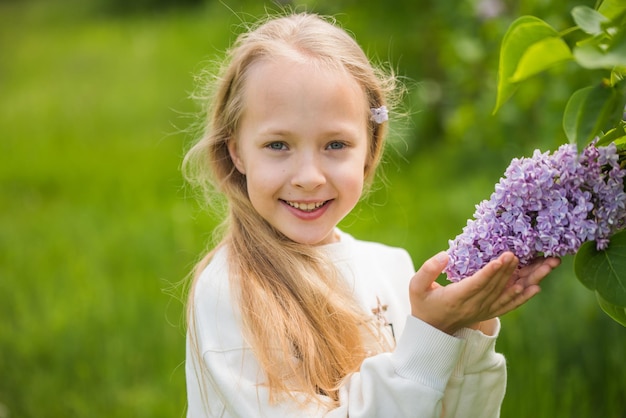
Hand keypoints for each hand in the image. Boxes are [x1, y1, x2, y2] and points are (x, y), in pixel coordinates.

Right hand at [408, 251, 559, 334]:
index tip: (504, 257)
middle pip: (497, 286)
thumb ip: (428, 269)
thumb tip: (445, 255)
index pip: (477, 283)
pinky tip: (536, 287)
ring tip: (543, 267)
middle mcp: (474, 306)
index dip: (492, 271)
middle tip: (525, 252)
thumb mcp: (416, 286)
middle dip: (512, 268)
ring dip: (527, 280)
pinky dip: (523, 297)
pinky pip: (509, 305)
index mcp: (456, 298)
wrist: (431, 330)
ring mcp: (483, 311)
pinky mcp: (489, 313)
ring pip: (508, 294)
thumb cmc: (423, 303)